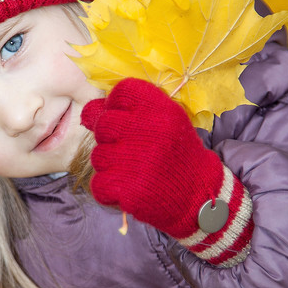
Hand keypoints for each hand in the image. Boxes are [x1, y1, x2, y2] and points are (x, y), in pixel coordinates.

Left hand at [82, 78, 252, 263]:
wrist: (198, 195)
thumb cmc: (176, 154)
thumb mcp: (164, 122)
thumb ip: (129, 111)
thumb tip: (89, 110)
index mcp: (161, 109)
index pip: (121, 92)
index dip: (116, 107)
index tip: (127, 122)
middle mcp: (150, 132)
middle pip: (103, 124)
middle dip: (110, 139)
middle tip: (129, 152)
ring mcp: (137, 162)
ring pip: (98, 156)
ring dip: (110, 166)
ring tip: (133, 173)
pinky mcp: (128, 190)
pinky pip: (98, 184)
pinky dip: (108, 190)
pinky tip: (127, 189)